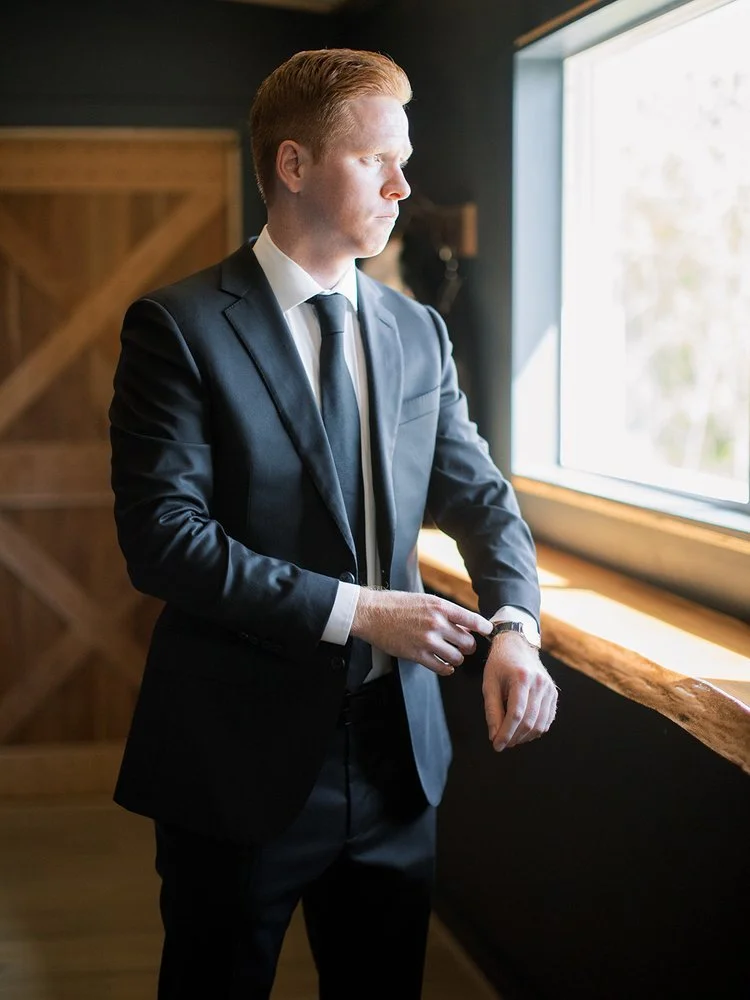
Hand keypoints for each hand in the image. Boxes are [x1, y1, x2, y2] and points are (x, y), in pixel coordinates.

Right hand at [351, 588, 492, 674]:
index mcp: (440, 607)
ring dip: (456, 658)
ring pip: (456, 657)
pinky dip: (446, 669)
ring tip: (451, 655)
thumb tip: (465, 626)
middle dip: (468, 646)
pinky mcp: (417, 654)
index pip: (472, 619)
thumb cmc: (397, 604)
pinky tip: (444, 665)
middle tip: (463, 645)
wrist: (372, 613)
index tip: (488, 632)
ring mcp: (427, 640)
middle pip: (467, 642)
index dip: (484, 628)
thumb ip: (445, 612)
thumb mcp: (425, 600)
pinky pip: (441, 668)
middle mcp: (436, 623)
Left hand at [483, 631, 557, 750]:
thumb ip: (492, 710)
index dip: (506, 733)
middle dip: (514, 737)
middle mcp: (540, 683)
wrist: (518, 645)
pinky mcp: (554, 694)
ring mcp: (549, 688)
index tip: (496, 745)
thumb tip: (494, 736)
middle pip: (529, 721)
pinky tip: (522, 731)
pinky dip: (535, 730)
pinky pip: (547, 720)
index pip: (516, 714)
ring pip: (540, 724)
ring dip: (524, 737)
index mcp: (522, 678)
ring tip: (510, 738)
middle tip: (501, 744)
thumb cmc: (499, 664)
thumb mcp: (489, 684)